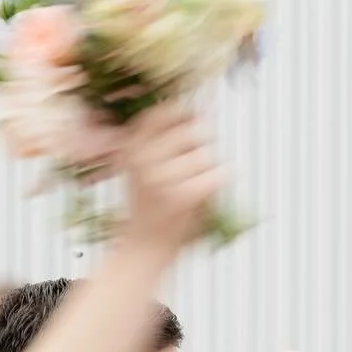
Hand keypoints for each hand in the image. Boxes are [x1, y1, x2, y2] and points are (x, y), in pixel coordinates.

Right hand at [120, 106, 221, 256]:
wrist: (144, 247)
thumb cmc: (150, 202)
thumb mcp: (142, 163)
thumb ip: (163, 135)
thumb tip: (203, 104)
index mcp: (131, 146)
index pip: (162, 111)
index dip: (183, 113)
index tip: (190, 121)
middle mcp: (143, 158)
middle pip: (193, 129)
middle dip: (200, 144)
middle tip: (189, 166)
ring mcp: (164, 177)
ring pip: (208, 152)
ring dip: (208, 167)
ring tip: (191, 184)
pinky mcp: (185, 196)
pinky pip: (220, 172)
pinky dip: (218, 182)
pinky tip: (202, 194)